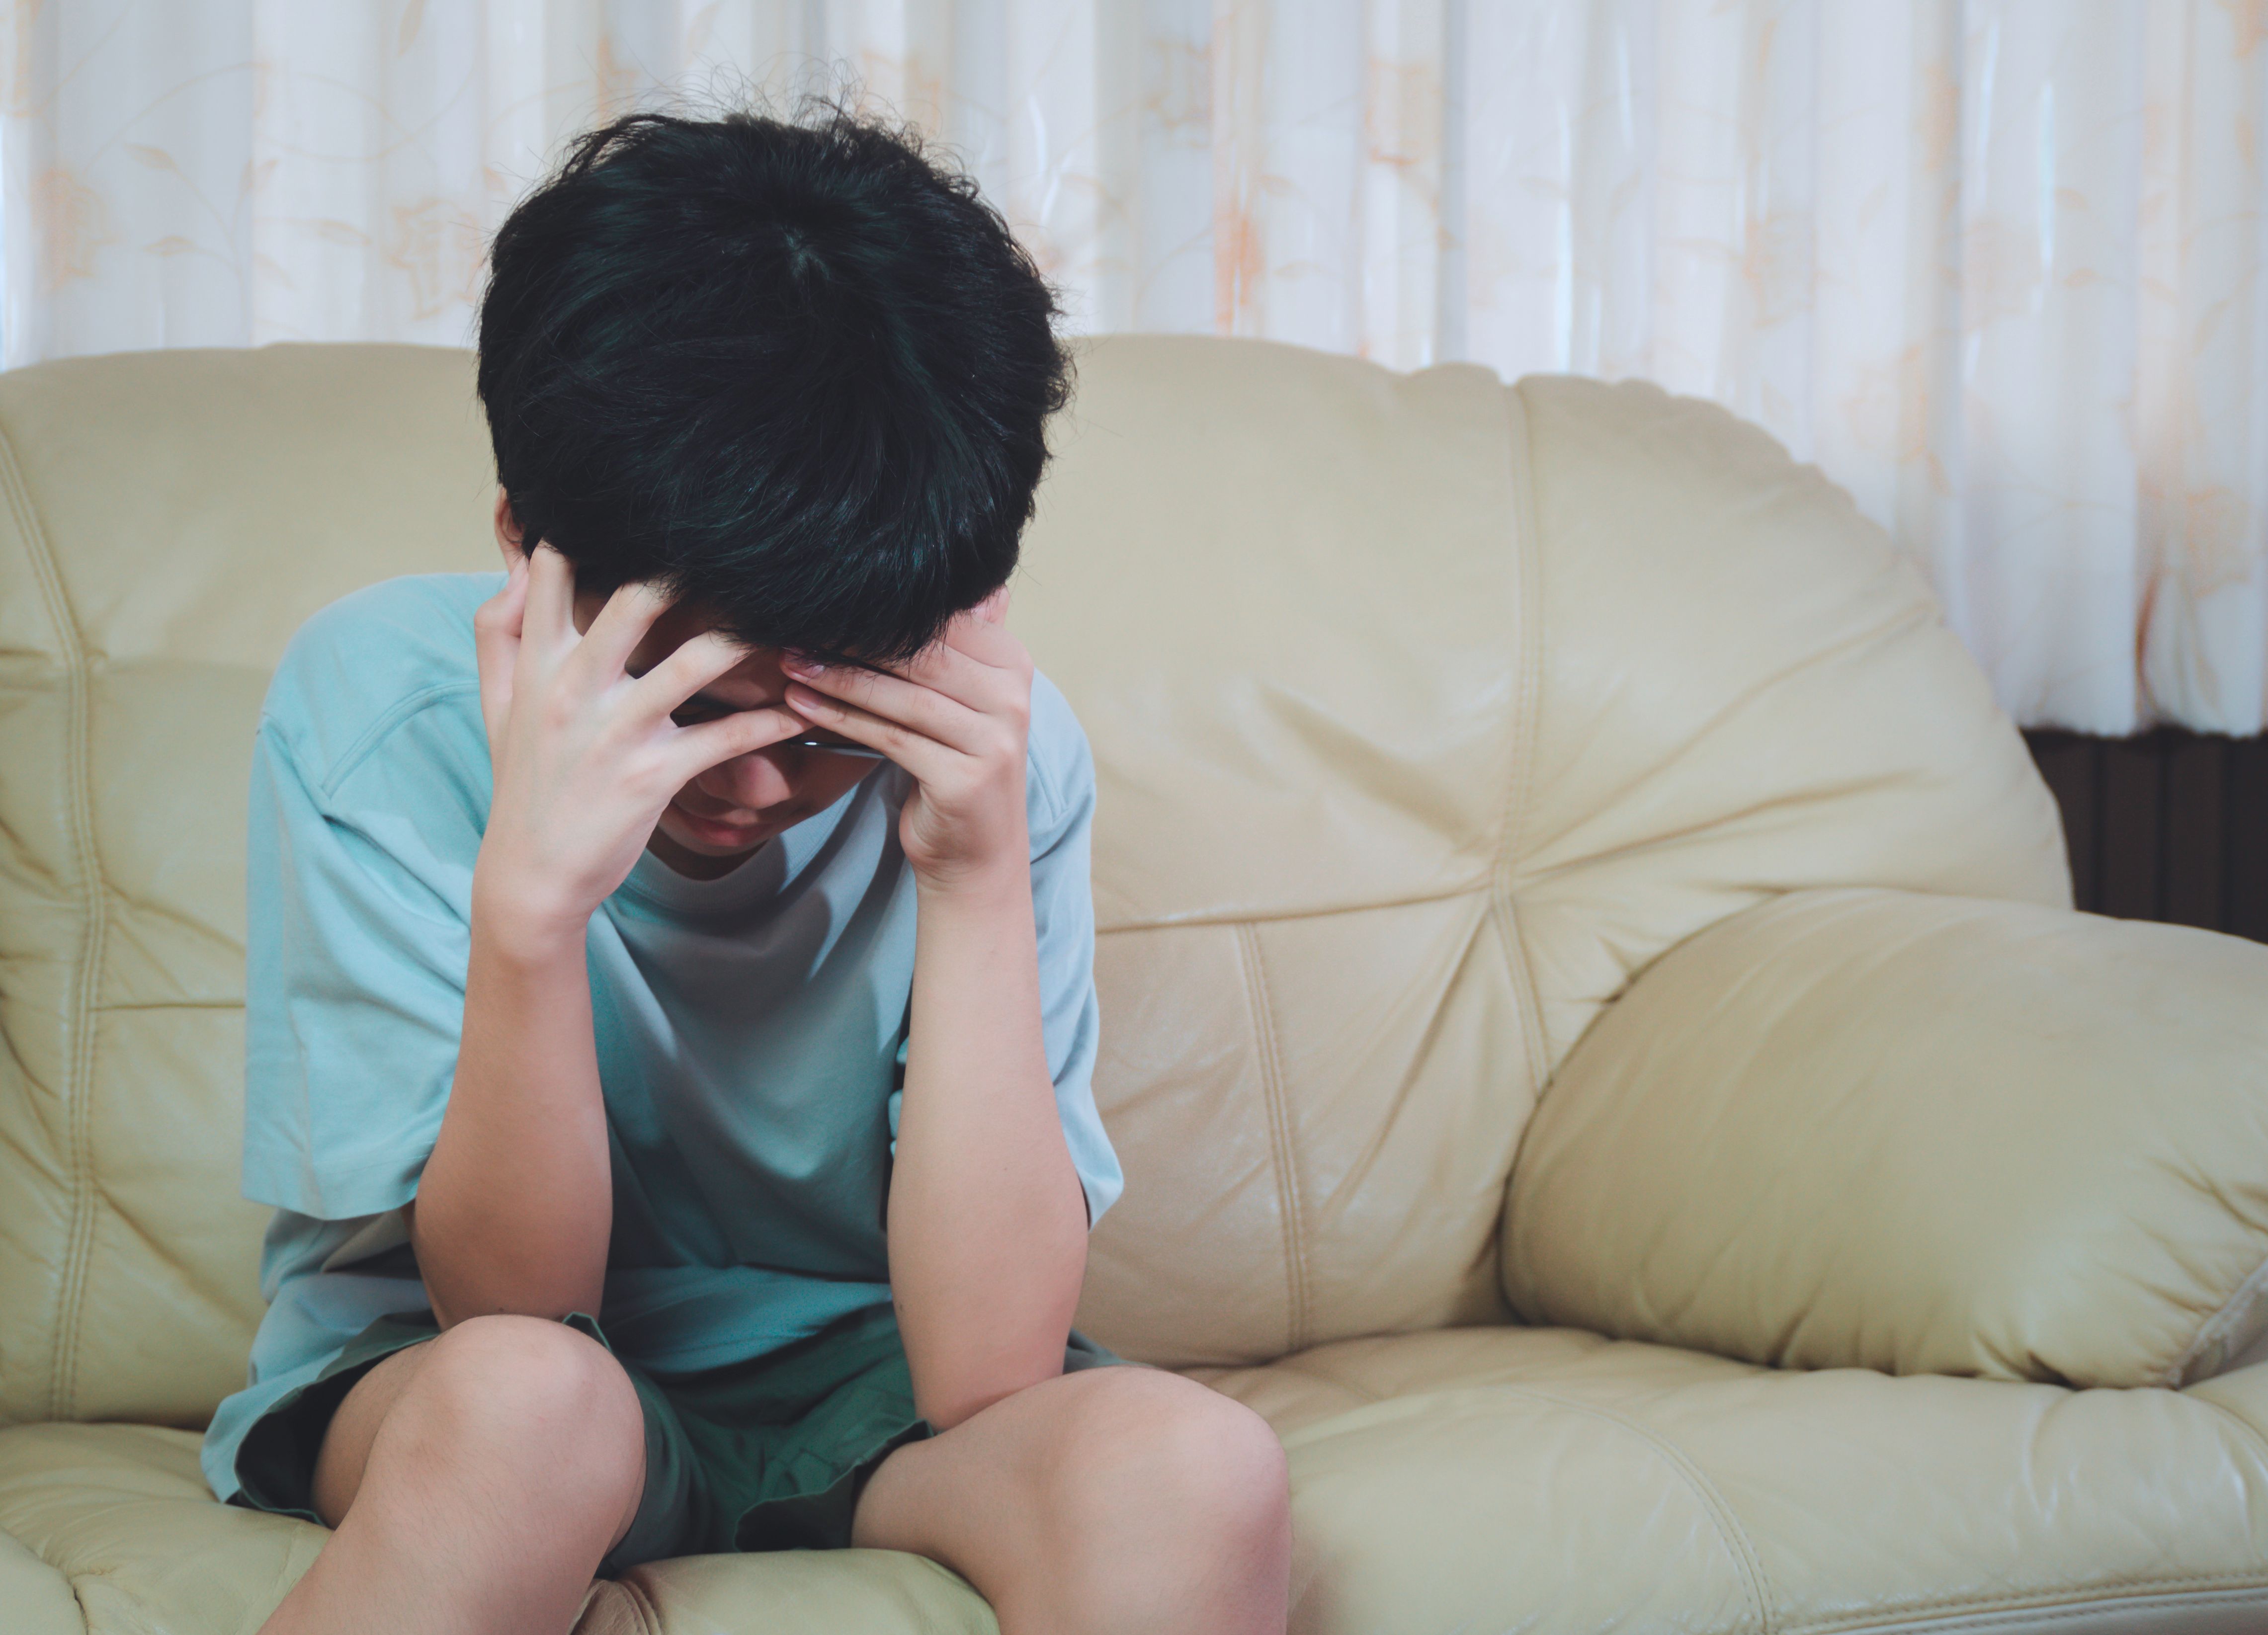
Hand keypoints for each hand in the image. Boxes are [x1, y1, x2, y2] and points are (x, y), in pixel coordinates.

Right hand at [471, 546, 804, 948]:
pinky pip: (726, 737)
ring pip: (694, 661)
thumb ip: (499, 630)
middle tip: (742, 544)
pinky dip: (772, 722)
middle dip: (689, 567)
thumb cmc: (523, 781)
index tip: (642, 498)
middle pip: (634, 599)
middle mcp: (575, 687)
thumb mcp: (495, 702)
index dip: (592, 525)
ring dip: (750, 638)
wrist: (530, 875)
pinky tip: (804, 709)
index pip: (557, 572)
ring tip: (791, 618)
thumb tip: (517, 563)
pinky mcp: (653, 775)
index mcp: (539, 662)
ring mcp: (616, 731)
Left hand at [779, 590, 1031, 890]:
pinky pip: (890, 736)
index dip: (880, 610)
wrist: (975, 855)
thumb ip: (949, 648)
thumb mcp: (959, 702)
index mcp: (1012, 666)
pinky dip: (841, 717)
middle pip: (922, 656)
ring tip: (790, 661)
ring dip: (838, 675)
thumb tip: (923, 580)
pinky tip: (801, 703)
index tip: (822, 600)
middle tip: (797, 625)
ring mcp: (994, 740)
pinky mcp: (964, 778)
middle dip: (854, 639)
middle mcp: (1012, 698)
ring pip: (903, 695)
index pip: (941, 623)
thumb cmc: (954, 769)